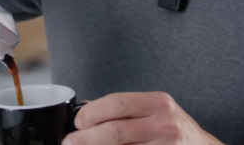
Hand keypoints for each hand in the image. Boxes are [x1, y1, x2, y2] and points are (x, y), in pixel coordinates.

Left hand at [63, 92, 222, 144]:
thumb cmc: (172, 129)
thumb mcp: (155, 110)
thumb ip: (125, 109)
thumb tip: (86, 112)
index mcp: (158, 103)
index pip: (117, 104)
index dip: (91, 114)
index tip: (78, 122)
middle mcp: (164, 125)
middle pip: (115, 132)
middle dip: (85, 139)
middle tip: (71, 142)